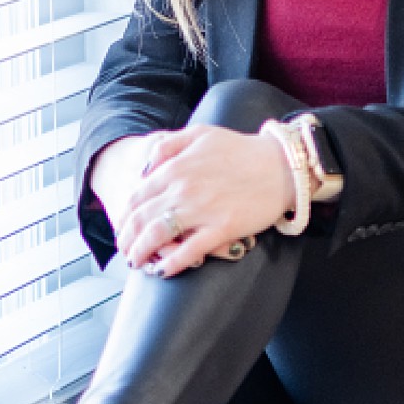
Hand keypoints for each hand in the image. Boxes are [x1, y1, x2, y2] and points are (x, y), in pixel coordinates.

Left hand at [114, 124, 295, 274]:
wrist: (281, 166)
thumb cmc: (240, 150)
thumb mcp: (199, 133)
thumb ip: (167, 145)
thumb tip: (144, 168)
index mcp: (176, 168)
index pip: (136, 197)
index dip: (124, 217)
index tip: (122, 228)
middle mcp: (183, 189)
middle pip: (141, 219)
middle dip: (126, 239)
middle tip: (124, 250)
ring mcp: (202, 210)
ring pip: (158, 236)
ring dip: (141, 252)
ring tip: (137, 262)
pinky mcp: (222, 228)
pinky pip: (189, 250)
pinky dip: (172, 263)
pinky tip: (162, 270)